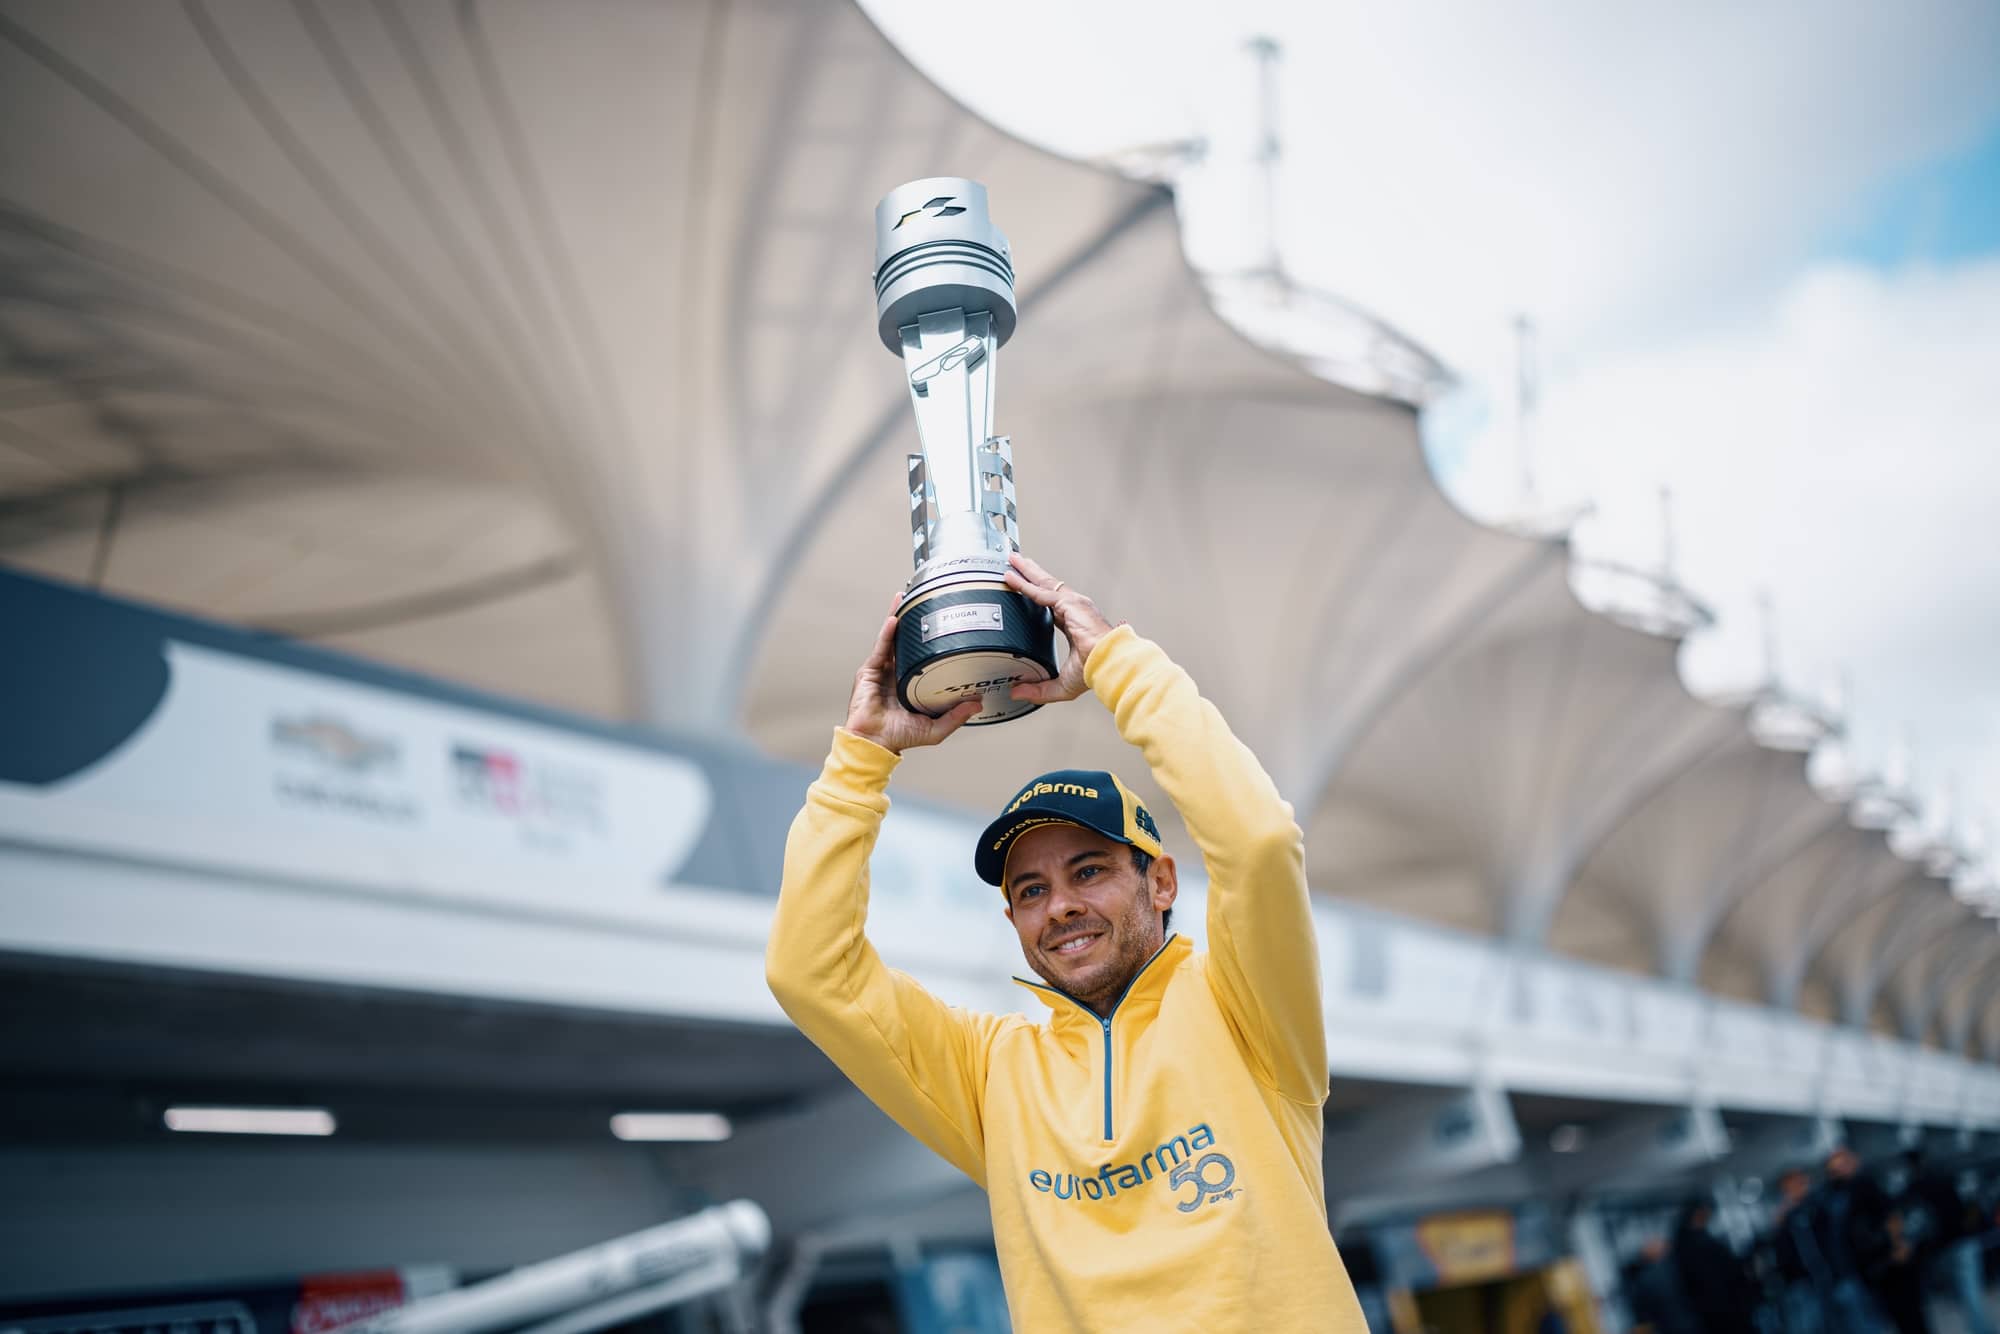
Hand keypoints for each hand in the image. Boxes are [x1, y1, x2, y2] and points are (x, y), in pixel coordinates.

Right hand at [845, 599, 980, 752]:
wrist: (874, 744)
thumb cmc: (900, 737)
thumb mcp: (935, 729)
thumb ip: (955, 717)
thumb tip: (977, 703)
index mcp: (912, 682)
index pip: (924, 655)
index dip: (932, 639)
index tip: (945, 622)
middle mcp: (897, 672)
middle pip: (906, 640)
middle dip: (913, 619)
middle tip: (925, 598)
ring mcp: (883, 670)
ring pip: (892, 638)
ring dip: (897, 617)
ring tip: (906, 598)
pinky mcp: (870, 671)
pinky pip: (881, 648)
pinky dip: (887, 634)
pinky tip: (894, 620)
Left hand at [1005, 551, 1116, 706]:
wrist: (1108, 662)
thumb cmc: (1095, 671)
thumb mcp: (1061, 684)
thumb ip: (1038, 689)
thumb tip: (1017, 692)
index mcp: (1075, 625)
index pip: (1052, 606)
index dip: (1037, 598)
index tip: (1025, 592)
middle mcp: (1074, 610)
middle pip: (1047, 588)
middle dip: (1031, 575)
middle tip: (1016, 564)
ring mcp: (1073, 604)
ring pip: (1044, 583)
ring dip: (1026, 572)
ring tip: (1012, 560)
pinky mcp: (1069, 603)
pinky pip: (1041, 592)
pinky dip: (1025, 585)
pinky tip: (1011, 578)